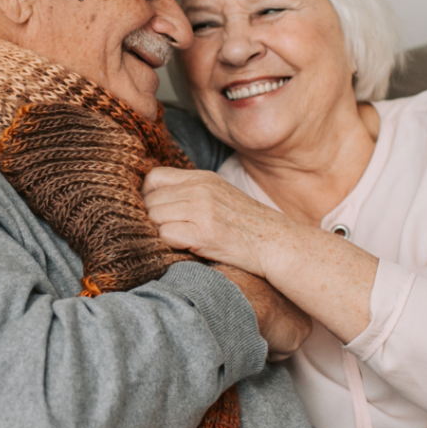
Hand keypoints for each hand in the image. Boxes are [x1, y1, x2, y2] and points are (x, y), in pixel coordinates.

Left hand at [143, 166, 373, 345]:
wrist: (278, 244)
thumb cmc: (248, 228)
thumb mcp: (220, 197)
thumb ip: (191, 194)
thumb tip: (153, 205)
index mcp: (203, 178)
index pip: (153, 178)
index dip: (147, 197)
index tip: (156, 214)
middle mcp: (200, 188)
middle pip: (149, 200)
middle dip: (150, 219)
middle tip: (166, 234)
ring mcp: (202, 209)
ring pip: (154, 217)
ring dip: (159, 233)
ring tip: (177, 243)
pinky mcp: (205, 232)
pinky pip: (165, 235)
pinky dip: (169, 245)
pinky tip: (185, 250)